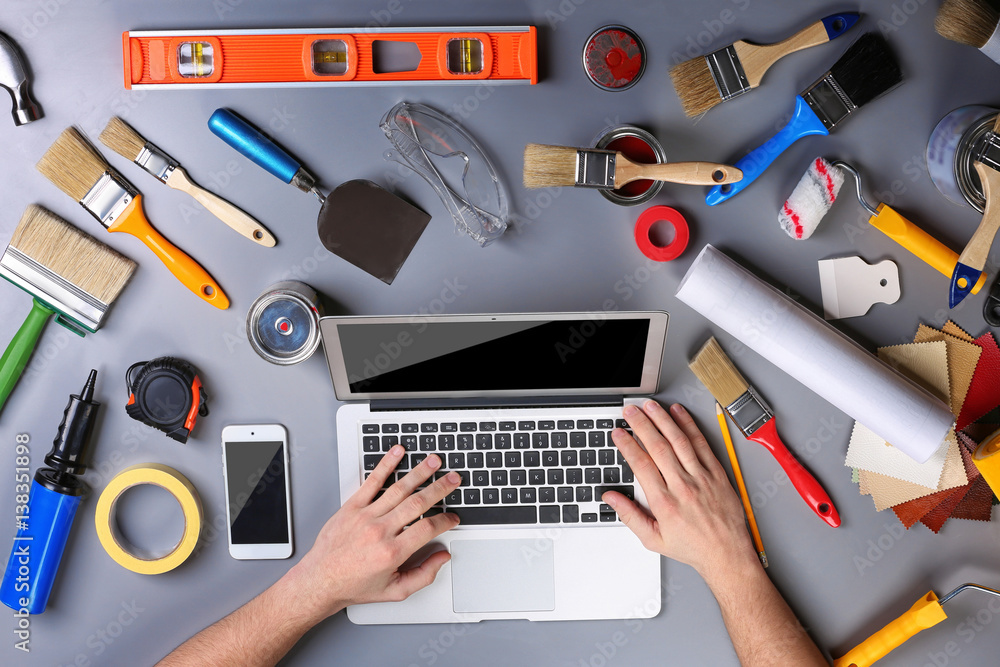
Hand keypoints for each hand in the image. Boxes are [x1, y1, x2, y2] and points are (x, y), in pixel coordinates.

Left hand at [285, 446, 460, 619]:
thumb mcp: (395, 591)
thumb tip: (442, 557)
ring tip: (434, 461)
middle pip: (418, 502)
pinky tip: (397, 453)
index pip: (428, 528)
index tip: (453, 518)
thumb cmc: (354, 585)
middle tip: (454, 479)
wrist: (320, 580)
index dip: (446, 521)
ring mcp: (365, 516)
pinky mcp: (351, 507)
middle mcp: (379, 531)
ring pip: (399, 489)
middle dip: (440, 489)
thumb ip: (424, 575)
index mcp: (392, 552)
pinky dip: (386, 465)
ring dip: (419, 472)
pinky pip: (371, 481)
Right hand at [604, 401, 755, 581]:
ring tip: (650, 407)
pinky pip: (701, 444)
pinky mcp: (717, 473)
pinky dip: (689, 426)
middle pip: (658, 447)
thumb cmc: (692, 548)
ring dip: (663, 420)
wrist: (727, 555)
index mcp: (664, 503)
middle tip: (630, 411)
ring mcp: (701, 478)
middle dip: (641, 425)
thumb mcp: (653, 539)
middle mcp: (683, 486)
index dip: (627, 445)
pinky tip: (679, 414)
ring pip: (679, 441)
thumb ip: (629, 515)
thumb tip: (610, 498)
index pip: (641, 464)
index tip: (618, 433)